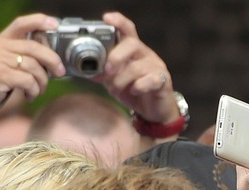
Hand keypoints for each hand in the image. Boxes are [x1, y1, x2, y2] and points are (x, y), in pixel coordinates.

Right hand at [0, 14, 63, 112]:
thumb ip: (17, 56)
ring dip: (42, 83)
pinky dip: (33, 91)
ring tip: (37, 91)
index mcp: (0, 41)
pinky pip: (28, 81)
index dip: (39, 21)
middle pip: (35, 47)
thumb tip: (48, 60)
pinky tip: (28, 95)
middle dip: (53, 61)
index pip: (20, 24)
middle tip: (59, 72)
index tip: (54, 24)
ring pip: (34, 67)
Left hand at [98, 12, 180, 133]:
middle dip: (116, 56)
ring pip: (137, 67)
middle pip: (132, 44)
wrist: (154, 112)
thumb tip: (85, 71)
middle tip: (107, 70)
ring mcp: (156, 67)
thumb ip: (103, 74)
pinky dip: (139, 87)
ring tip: (116, 88)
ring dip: (122, 79)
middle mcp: (146, 54)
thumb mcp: (114, 81)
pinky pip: (150, 80)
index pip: (127, 30)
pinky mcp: (163, 81)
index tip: (106, 19)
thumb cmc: (135, 92)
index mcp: (133, 50)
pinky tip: (134, 91)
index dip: (118, 22)